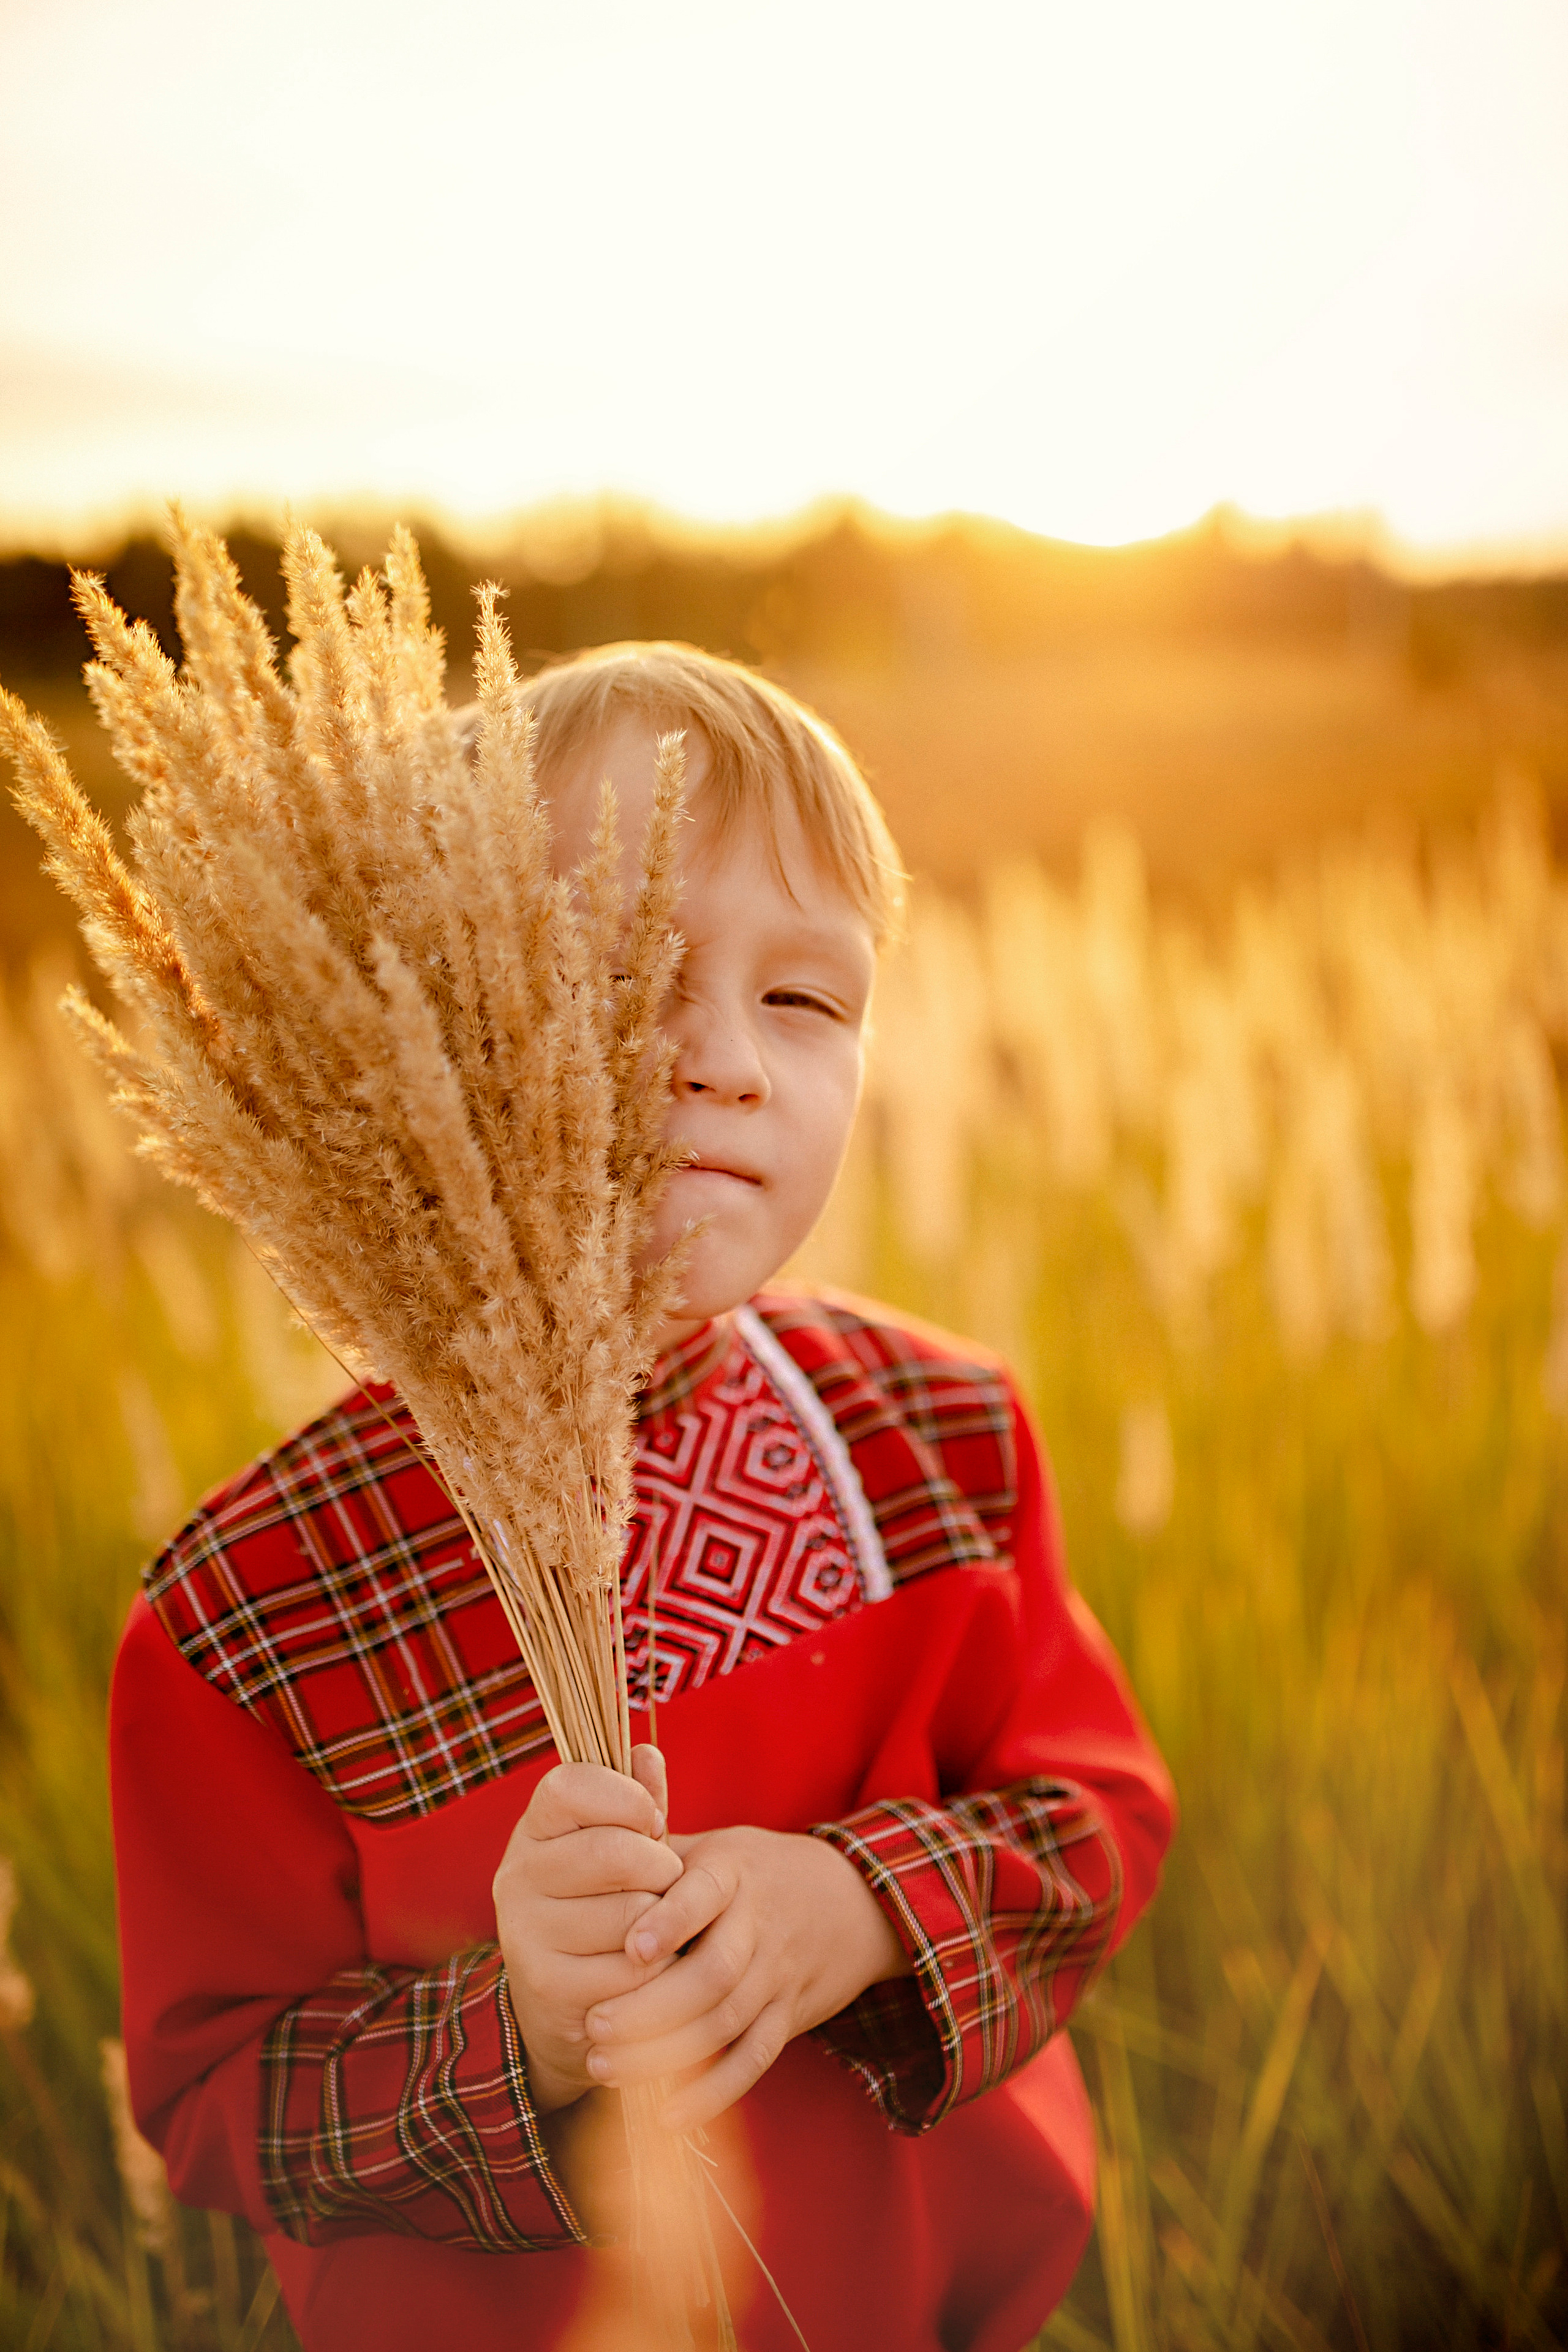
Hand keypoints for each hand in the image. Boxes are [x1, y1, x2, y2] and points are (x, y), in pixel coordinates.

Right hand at [493, 1746, 681, 2114]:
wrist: (565, 1995)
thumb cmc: (604, 1898)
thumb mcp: (620, 1841)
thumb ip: (636, 1799)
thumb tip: (647, 1753)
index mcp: (534, 1826)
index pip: (571, 1785)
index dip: (627, 1798)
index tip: (651, 1820)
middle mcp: (518, 1874)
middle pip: (613, 1852)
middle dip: (661, 1867)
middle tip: (665, 1881)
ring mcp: (525, 1932)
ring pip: (629, 1915)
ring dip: (663, 1922)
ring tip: (655, 1924)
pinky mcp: (546, 1985)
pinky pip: (630, 1970)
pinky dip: (655, 1969)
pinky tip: (645, 1966)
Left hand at [581, 1824, 908, 2131]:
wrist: (853, 1900)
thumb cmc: (756, 1870)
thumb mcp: (716, 1845)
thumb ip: (656, 1848)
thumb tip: (591, 1836)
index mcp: (734, 1872)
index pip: (705, 1895)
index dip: (671, 1923)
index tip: (631, 1949)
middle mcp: (760, 1924)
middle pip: (713, 1975)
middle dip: (651, 2008)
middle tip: (595, 2025)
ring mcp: (778, 1976)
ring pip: (727, 2023)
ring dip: (667, 2054)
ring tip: (604, 2067)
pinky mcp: (789, 2018)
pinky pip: (753, 2059)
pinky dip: (712, 2092)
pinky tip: (666, 2114)